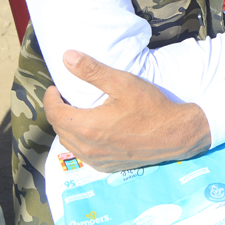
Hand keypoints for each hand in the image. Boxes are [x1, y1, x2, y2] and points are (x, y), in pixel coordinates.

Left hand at [44, 50, 210, 171]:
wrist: (175, 134)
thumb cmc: (150, 107)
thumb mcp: (122, 82)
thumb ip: (92, 70)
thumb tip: (67, 57)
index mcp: (87, 127)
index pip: (54, 114)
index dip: (50, 99)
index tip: (55, 88)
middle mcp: (88, 148)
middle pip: (60, 129)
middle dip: (58, 111)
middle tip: (65, 97)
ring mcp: (97, 160)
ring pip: (70, 144)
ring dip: (68, 127)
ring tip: (76, 112)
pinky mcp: (107, 166)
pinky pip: (83, 154)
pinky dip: (80, 141)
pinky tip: (92, 131)